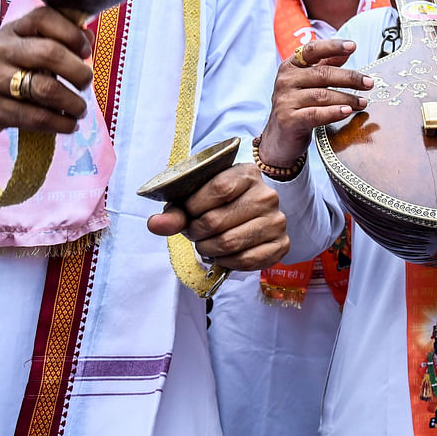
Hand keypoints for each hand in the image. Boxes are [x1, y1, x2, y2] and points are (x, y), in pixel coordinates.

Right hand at [0, 6, 93, 139]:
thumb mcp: (17, 47)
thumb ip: (53, 39)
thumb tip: (89, 36)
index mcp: (10, 31)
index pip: (44, 18)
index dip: (73, 34)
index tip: (86, 51)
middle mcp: (0, 50)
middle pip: (50, 54)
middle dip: (79, 71)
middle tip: (85, 83)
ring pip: (45, 88)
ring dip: (73, 102)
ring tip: (80, 109)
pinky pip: (35, 117)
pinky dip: (61, 123)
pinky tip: (69, 125)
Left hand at [146, 163, 288, 269]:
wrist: (248, 215)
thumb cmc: (218, 204)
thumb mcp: (197, 199)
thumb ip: (176, 212)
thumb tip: (155, 224)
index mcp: (248, 174)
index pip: (218, 190)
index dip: (194, 206)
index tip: (187, 212)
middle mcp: (267, 195)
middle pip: (218, 220)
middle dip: (196, 232)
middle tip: (194, 232)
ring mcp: (277, 221)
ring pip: (229, 243)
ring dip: (208, 249)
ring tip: (206, 243)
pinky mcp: (281, 244)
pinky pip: (246, 261)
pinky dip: (226, 262)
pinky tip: (222, 255)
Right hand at [256, 38, 372, 167]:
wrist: (280, 138)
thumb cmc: (299, 106)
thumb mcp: (310, 83)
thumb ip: (326, 65)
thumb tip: (348, 50)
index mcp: (291, 66)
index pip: (312, 50)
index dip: (333, 46)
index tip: (353, 46)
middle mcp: (285, 80)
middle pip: (322, 74)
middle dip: (349, 78)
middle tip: (369, 83)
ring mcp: (285, 100)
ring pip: (322, 95)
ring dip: (347, 98)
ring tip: (363, 102)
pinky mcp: (288, 120)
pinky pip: (315, 114)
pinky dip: (333, 112)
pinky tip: (347, 111)